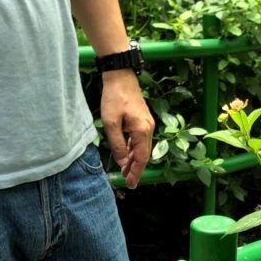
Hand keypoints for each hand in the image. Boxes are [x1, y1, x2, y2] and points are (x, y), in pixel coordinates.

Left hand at [100, 71, 153, 188]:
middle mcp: (148, 129)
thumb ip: (117, 145)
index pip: (141, 158)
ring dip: (134, 160)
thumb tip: (122, 162)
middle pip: (144, 155)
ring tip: (125, 171)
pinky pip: (140, 140)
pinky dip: (133, 150)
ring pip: (142, 148)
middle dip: (135, 169)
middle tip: (127, 181)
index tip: (130, 184)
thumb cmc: (114, 97)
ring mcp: (147, 124)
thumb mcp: (111, 124)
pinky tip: (126, 155)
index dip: (136, 172)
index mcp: (142, 131)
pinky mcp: (143, 120)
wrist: (120, 75)